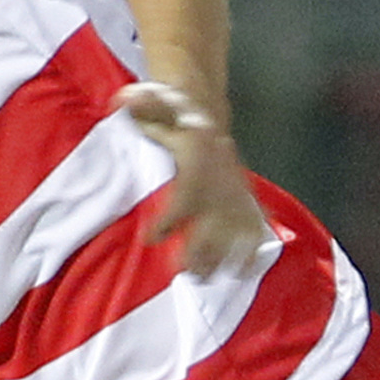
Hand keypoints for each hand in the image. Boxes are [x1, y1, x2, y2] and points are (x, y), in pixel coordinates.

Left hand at [120, 82, 273, 279]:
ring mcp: (234, 193)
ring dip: (223, 256)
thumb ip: (142, 107)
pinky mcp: (243, 200)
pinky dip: (254, 248)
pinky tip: (246, 269)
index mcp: (198, 161)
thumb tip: (124, 101)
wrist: (204, 114)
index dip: (167, 220)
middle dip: (200, 250)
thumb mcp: (156, 108)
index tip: (151, 238)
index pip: (185, 195)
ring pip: (235, 231)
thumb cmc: (172, 119)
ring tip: (206, 278)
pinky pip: (255, 225)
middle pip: (214, 222)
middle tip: (184, 271)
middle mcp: (219, 181)